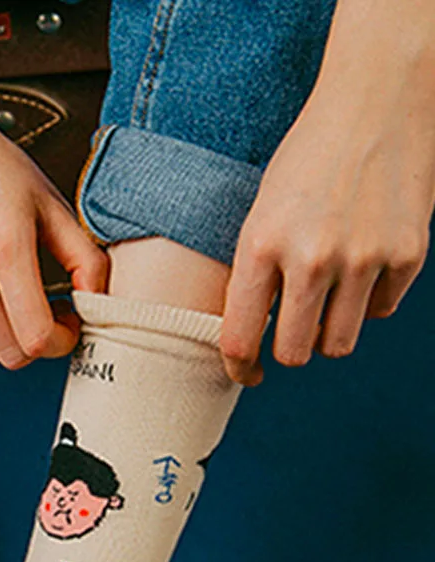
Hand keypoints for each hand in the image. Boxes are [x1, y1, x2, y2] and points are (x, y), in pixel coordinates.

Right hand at [0, 117, 108, 368]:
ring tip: (15, 307)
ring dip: (5, 342)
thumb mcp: (53, 205)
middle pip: (9, 355)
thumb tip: (98, 304)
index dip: (61, 343)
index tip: (68, 323)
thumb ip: (86, 258)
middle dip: (36, 347)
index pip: (36, 337)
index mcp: (4, 247)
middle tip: (46, 316)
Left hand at [220, 85, 434, 385]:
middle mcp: (311, 257)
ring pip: (339, 343)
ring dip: (329, 332)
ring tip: (327, 298)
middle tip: (292, 333)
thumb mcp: (261, 214)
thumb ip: (254, 276)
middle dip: (290, 349)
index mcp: (261, 246)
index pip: (240, 340)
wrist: (376, 101)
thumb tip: (250, 340)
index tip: (247, 372)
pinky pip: (380, 311)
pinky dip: (368, 301)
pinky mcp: (408, 254)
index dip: (241, 368)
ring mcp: (364, 258)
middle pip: (295, 353)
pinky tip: (363, 266)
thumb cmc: (306, 161)